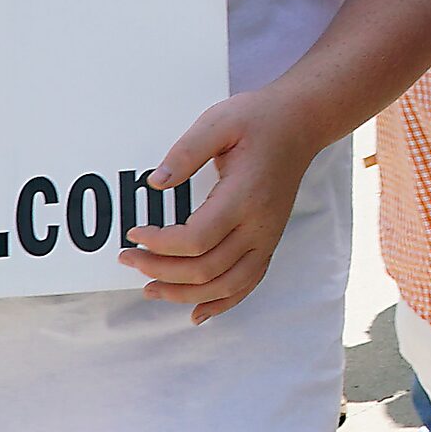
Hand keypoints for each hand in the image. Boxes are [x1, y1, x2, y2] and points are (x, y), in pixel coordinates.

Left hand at [121, 87, 322, 322]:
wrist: (302, 122)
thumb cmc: (259, 119)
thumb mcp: (219, 122)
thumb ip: (186, 152)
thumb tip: (155, 183)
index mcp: (244, 196)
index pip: (196, 240)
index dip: (159, 245)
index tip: (134, 233)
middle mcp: (259, 224)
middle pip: (206, 269)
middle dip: (160, 271)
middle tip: (128, 259)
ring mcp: (268, 236)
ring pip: (226, 285)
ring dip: (185, 294)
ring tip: (151, 289)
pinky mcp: (270, 240)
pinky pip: (247, 283)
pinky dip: (222, 303)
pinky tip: (197, 312)